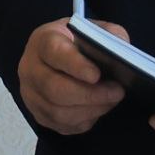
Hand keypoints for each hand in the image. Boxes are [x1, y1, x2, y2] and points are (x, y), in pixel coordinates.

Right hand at [18, 18, 127, 134]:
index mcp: (42, 41)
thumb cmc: (76, 43)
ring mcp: (31, 95)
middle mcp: (30, 68)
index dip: (75, 65)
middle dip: (90, 94)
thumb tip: (124, 54)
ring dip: (91, 109)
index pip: (54, 53)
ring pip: (58, 111)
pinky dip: (85, 119)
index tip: (97, 75)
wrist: (56, 58)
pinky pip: (63, 125)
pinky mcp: (39, 115)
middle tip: (117, 92)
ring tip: (112, 100)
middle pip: (54, 89)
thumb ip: (109, 35)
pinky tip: (99, 108)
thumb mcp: (92, 29)